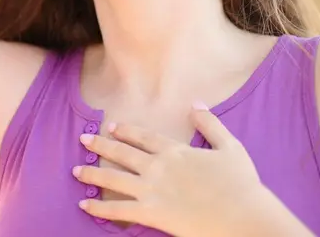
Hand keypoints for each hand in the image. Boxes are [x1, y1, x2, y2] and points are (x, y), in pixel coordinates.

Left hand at [74, 104, 268, 236]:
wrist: (244, 217)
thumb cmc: (241, 185)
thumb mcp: (230, 147)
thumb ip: (210, 124)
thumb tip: (196, 103)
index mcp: (176, 151)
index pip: (144, 137)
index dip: (126, 131)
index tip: (111, 126)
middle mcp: (159, 167)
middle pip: (122, 153)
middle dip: (101, 145)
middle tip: (83, 140)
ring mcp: (153, 190)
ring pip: (114, 179)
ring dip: (92, 174)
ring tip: (75, 171)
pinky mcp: (152, 214)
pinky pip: (119, 211)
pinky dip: (99, 209)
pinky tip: (84, 206)